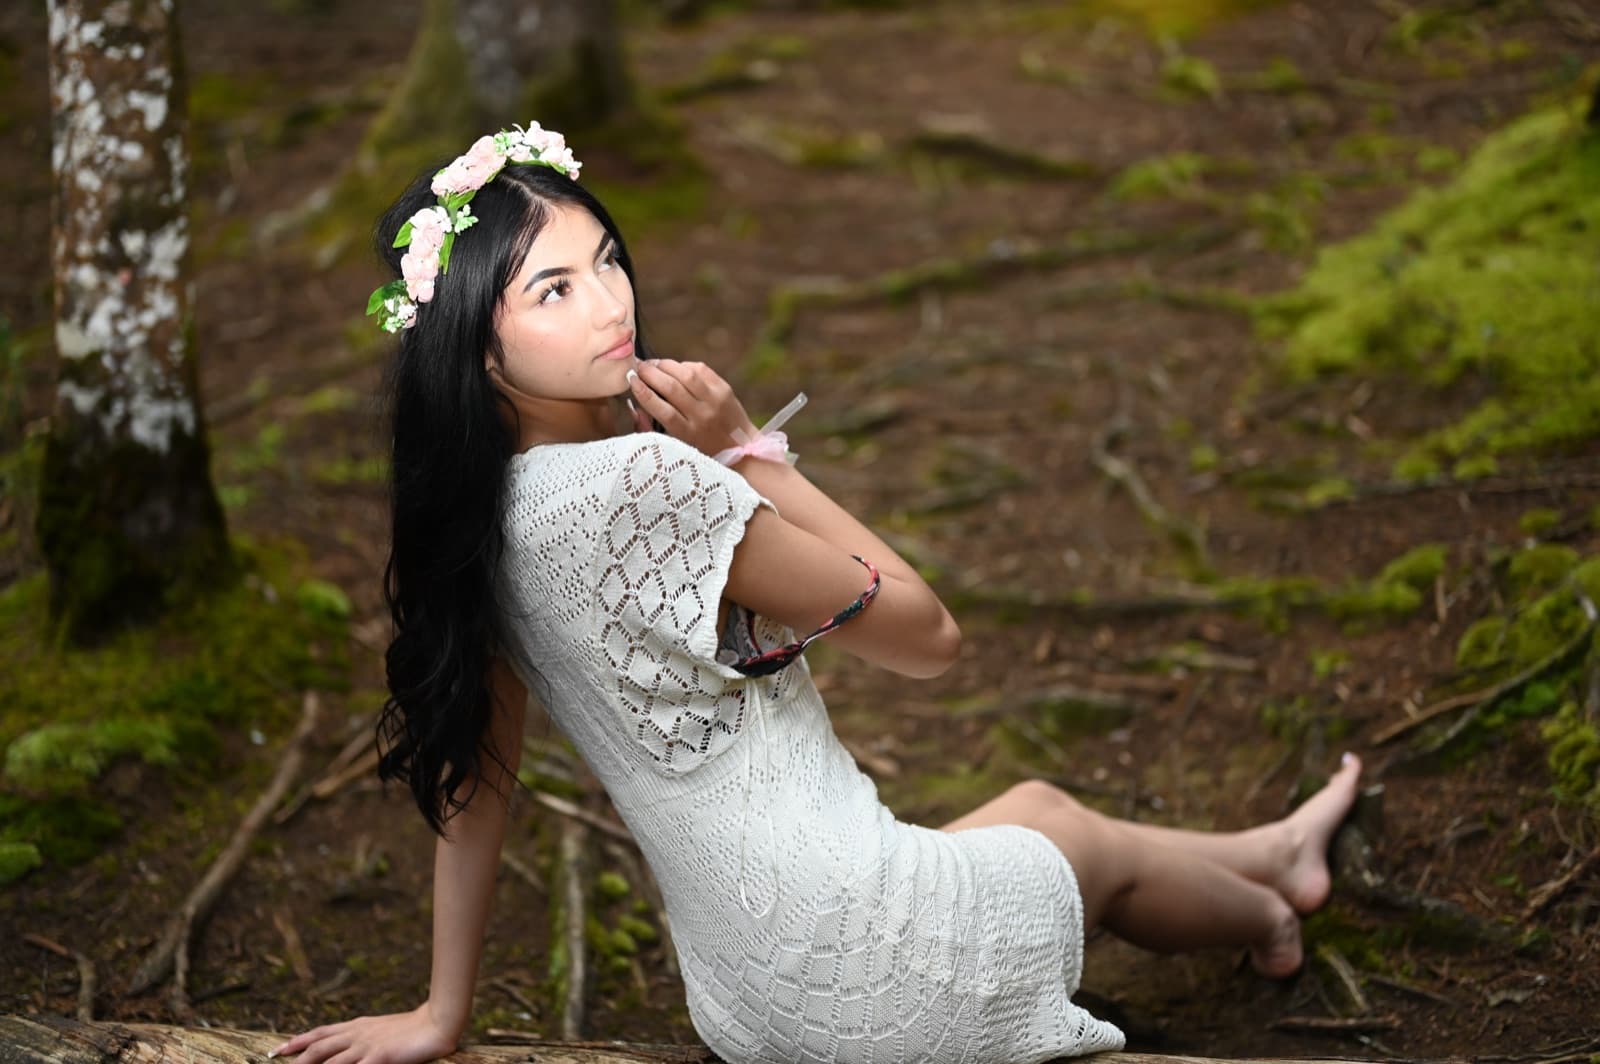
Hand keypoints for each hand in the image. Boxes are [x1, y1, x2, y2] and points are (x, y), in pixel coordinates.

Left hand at [269, 1003, 458, 1063]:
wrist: (437, 1022)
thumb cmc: (412, 1029)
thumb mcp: (382, 1031)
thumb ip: (363, 1036)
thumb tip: (347, 1046)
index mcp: (357, 1027)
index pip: (320, 1033)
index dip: (298, 1041)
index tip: (278, 1050)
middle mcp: (357, 1034)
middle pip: (318, 1047)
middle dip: (296, 1057)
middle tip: (275, 1062)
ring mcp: (367, 1046)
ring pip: (329, 1060)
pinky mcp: (379, 1057)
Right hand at [627, 359, 757, 458]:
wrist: (740, 449)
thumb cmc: (701, 448)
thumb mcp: (675, 446)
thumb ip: (652, 430)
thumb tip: (634, 407)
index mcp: (687, 434)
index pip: (662, 409)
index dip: (643, 392)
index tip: (631, 380)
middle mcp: (702, 416)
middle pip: (671, 387)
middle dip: (650, 373)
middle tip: (638, 367)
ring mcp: (715, 400)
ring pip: (686, 373)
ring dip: (665, 364)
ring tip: (654, 364)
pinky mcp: (724, 389)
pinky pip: (700, 369)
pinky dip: (684, 365)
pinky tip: (675, 368)